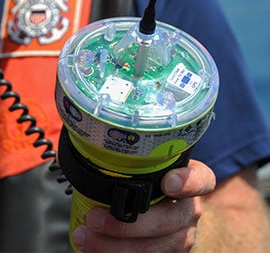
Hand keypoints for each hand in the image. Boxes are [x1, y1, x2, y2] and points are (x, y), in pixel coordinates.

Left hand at [72, 159, 215, 252]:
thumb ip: (138, 161)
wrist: (176, 217)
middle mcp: (190, 210)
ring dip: (116, 247)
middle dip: (128, 224)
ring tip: (86, 238)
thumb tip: (88, 148)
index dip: (187, 182)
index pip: (201, 179)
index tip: (168, 183)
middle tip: (95, 218)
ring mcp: (182, 236)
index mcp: (192, 182)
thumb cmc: (160, 187)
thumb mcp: (157, 168)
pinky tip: (96, 251)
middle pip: (167, 221)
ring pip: (155, 248)